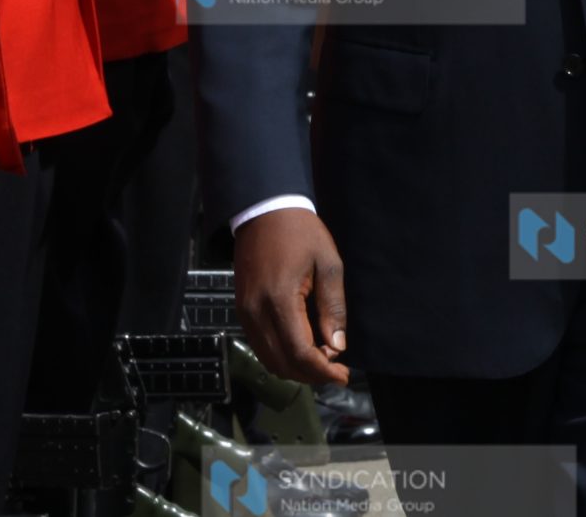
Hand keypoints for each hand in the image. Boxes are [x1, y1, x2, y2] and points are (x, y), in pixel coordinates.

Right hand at [234, 207, 349, 383]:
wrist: (264, 210)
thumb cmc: (300, 232)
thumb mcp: (328, 263)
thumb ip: (333, 306)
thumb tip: (337, 346)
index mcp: (279, 299)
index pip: (300, 352)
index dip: (323, 371)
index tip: (343, 374)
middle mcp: (256, 312)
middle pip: (282, 363)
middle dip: (311, 374)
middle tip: (336, 369)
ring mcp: (245, 313)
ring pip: (269, 360)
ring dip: (295, 368)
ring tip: (321, 360)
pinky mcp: (242, 310)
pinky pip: (260, 346)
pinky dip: (281, 356)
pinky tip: (301, 347)